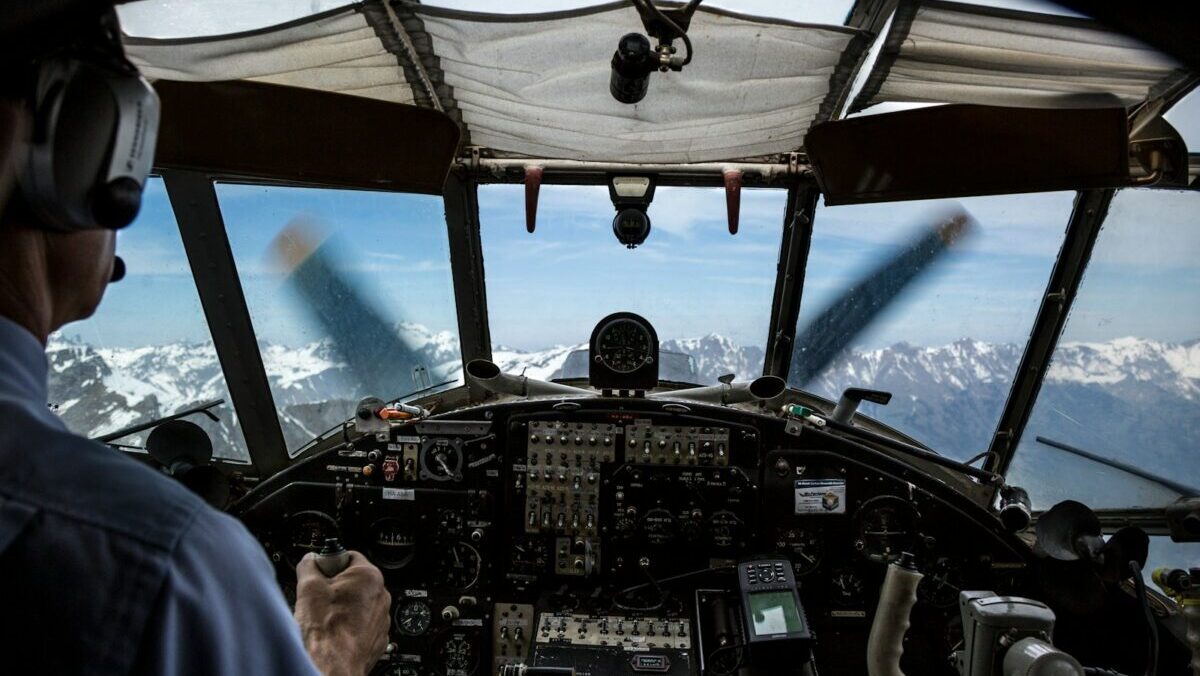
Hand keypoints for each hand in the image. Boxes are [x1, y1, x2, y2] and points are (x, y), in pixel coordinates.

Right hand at [294, 551, 390, 675]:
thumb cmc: (325, 630)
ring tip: (326, 618)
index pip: (349, 556)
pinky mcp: (378, 638)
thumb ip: (309, 565)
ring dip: (343, 608)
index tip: (320, 572)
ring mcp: (382, 619)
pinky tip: (335, 632)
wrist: (332, 666)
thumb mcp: (308, 587)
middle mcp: (381, 596)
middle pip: (354, 581)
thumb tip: (309, 560)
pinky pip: (363, 624)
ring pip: (359, 604)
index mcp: (369, 576)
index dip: (330, 563)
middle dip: (336, 587)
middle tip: (319, 597)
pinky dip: (350, 626)